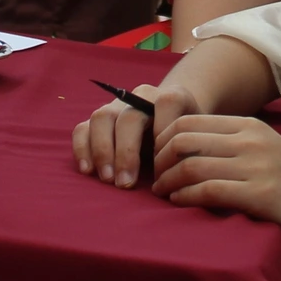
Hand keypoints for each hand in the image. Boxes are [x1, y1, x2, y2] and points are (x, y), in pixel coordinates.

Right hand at [71, 76, 204, 189]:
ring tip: (107, 179)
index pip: (168, 103)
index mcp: (172, 97)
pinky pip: (82, 128)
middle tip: (125, 183)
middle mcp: (141, 96)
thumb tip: (176, 173)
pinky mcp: (100, 120)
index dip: (165, 132)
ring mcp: (117, 106)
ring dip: (102, 151)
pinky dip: (82, 148)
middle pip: (129, 116)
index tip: (164, 167)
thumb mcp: (198, 140)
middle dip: (126, 152)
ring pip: (102, 118)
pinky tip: (88, 171)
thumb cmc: (187, 138)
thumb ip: (194, 149)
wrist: (173, 122)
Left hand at [150, 114, 280, 252]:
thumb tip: (190, 153)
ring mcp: (257, 167)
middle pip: (184, 140)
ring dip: (168, 181)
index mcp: (251, 126)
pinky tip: (179, 203)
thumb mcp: (269, 152)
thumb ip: (235, 147)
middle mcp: (251, 140)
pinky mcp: (261, 196)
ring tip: (163, 193)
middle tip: (156, 178)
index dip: (164, 140)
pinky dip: (185, 197)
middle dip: (161, 160)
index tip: (158, 159)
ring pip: (191, 165)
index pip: (190, 121)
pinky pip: (208, 191)